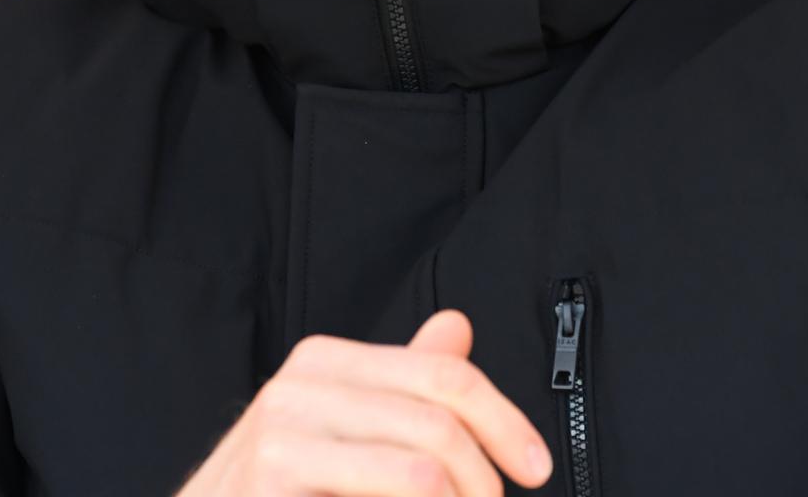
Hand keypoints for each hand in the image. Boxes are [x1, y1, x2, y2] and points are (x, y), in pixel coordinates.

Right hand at [177, 308, 553, 494]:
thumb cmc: (279, 488)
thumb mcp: (342, 424)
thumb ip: (401, 380)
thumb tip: (457, 326)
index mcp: (324, 361)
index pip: (445, 376)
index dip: (504, 421)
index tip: (536, 467)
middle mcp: (300, 387)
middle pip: (440, 424)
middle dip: (486, 481)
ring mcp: (281, 438)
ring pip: (423, 472)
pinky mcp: (271, 486)